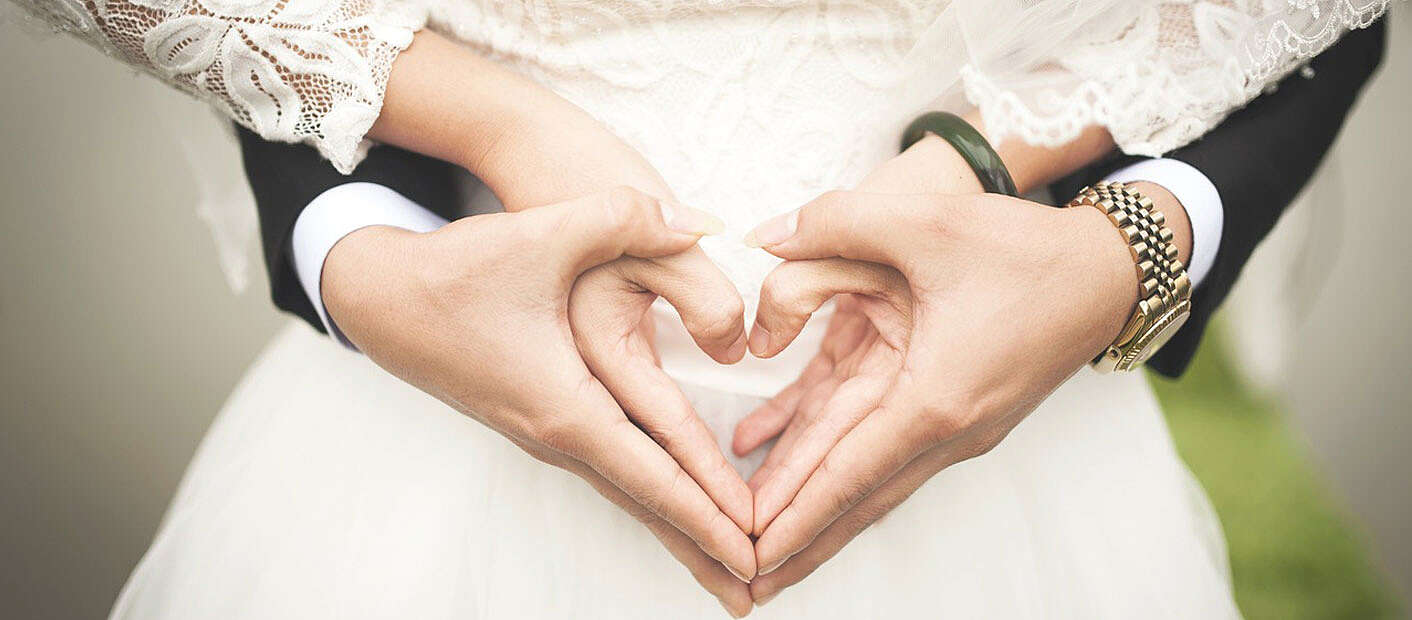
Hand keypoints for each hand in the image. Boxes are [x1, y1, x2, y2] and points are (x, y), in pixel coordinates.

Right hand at [322, 188, 754, 614]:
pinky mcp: (542, 420)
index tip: (753, 549)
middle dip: (702, 545)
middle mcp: (556, 434)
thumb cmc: (456, 271)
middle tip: (757, 589)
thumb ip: (625, 219)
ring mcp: (546, 434)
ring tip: (724, 565)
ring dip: (679, 528)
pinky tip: (673, 506)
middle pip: (645, 503)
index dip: (708, 511)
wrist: (380, 297)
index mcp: (565, 405)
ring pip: (628, 491)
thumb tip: (699, 223)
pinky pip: (611, 470)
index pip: (652, 473)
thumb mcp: (543, 233)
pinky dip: (650, 496)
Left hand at [737, 189, 1146, 602]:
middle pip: (857, 500)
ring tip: (769, 552)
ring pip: (871, 483)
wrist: (1108, 272)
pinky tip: (791, 458)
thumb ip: (834, 223)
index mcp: (934, 398)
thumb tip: (762, 238)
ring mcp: (956, 429)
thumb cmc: (1024, 249)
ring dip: (818, 517)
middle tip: (744, 582)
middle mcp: (947, 430)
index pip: (847, 473)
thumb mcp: (925, 221)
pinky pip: (886, 450)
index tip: (750, 554)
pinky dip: (840, 468)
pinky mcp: (957, 414)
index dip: (793, 515)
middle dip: (799, 542)